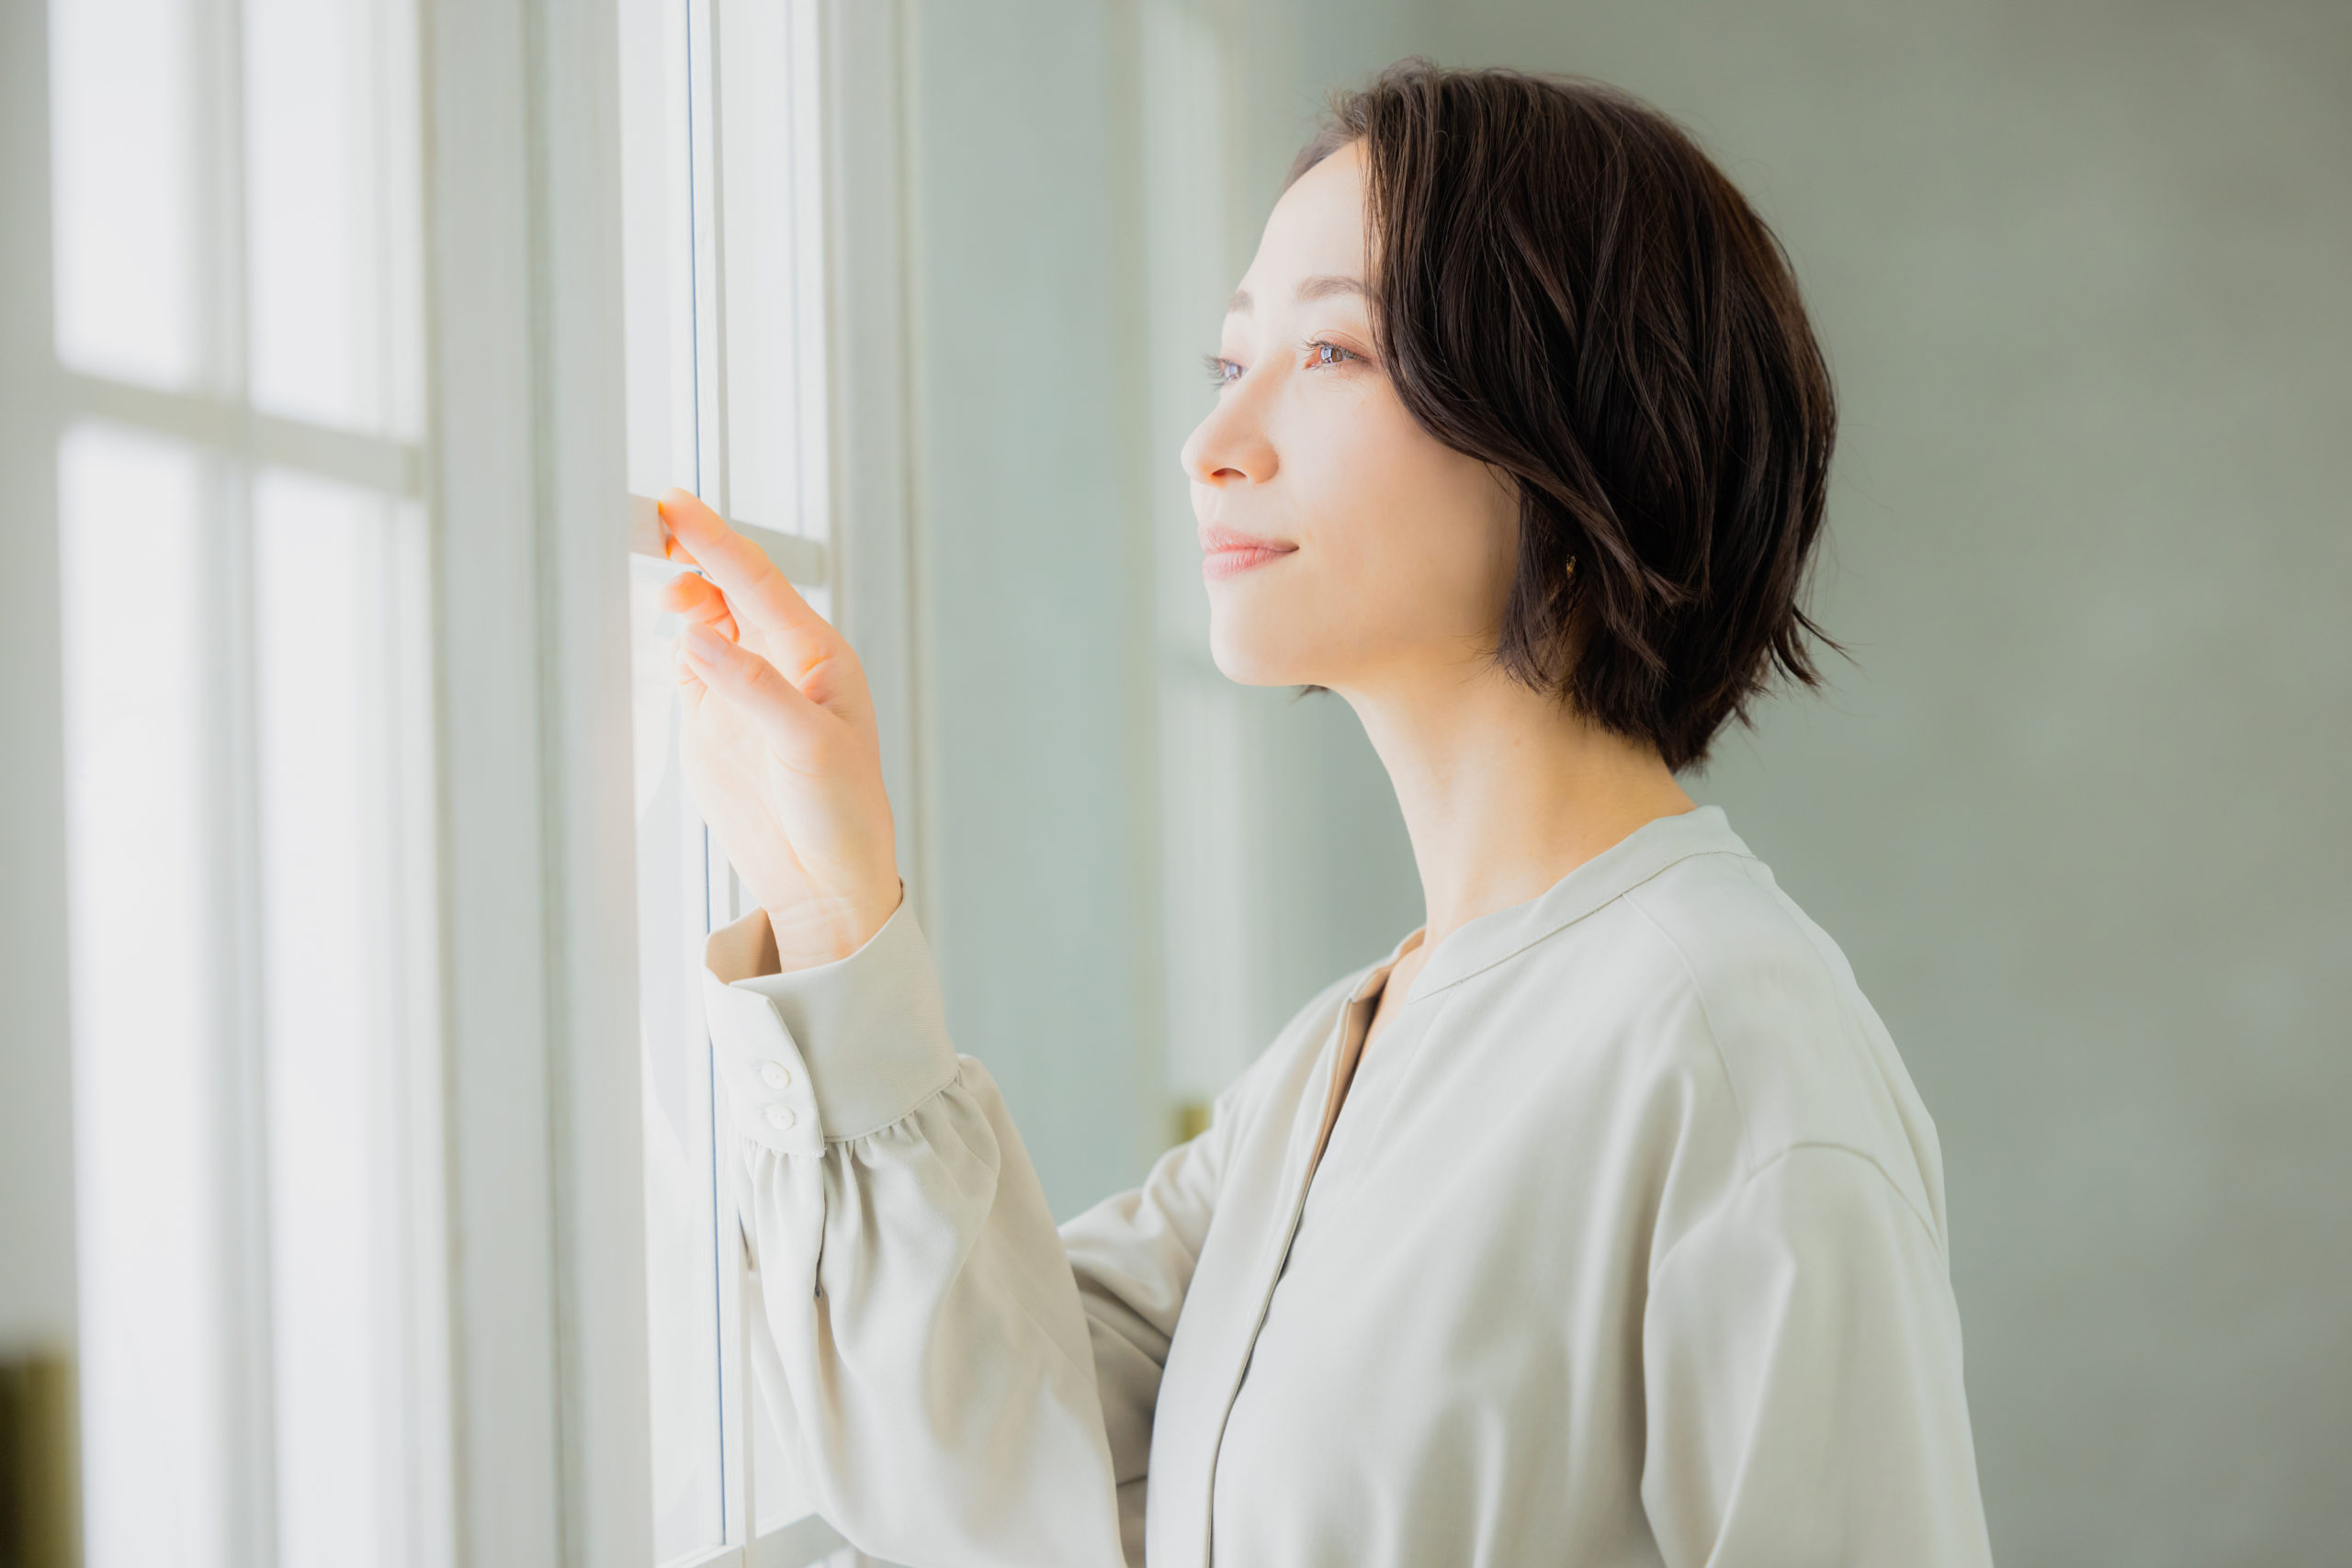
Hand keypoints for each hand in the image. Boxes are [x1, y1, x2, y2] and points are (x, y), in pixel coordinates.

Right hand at [656, 489, 901, 969]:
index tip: (674, 504)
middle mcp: (782, 663)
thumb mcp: (808, 748)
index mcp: (817, 656)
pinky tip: (668, 636)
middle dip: (697, 554)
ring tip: (666, 593)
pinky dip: (675, 643)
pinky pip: (690, 665)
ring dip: (685, 598)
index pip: (758, 583)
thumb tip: (698, 634)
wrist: (824, 884)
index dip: (716, 541)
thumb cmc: (842, 814)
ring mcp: (746, 690)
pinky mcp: (716, 721)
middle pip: (732, 590)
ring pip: (709, 622)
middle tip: (652, 526)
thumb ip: (754, 689)